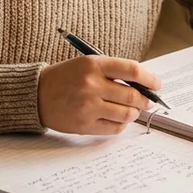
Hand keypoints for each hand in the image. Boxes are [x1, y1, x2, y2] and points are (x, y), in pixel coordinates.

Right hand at [37, 56, 162, 134]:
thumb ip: (114, 72)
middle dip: (145, 99)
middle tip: (147, 101)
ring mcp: (88, 107)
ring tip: (131, 110)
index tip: (157, 84)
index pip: (132, 70)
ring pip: (127, 114)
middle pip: (133, 95)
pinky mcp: (84, 125)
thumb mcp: (88, 64)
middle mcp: (91, 85)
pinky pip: (114, 128)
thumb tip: (145, 86)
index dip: (150, 79)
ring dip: (134, 113)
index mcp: (94, 65)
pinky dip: (121, 124)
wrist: (36, 95)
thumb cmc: (66, 78)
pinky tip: (118, 118)